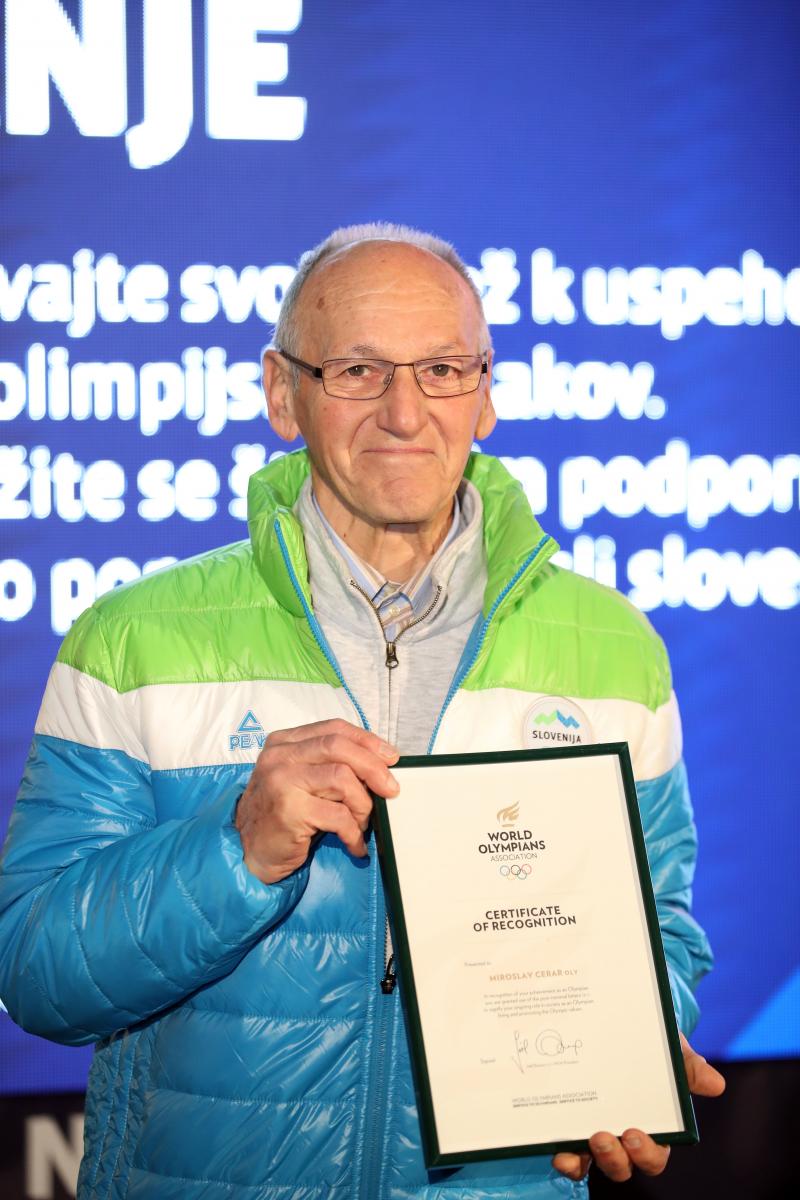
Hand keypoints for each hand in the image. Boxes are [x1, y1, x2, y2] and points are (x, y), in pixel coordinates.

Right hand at [235, 718, 398, 883]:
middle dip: (373, 767)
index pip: (333, 729)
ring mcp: (281, 781)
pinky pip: (338, 815)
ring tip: (363, 823)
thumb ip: (327, 764)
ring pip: (342, 779)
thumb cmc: (282, 814)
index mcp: (284, 742)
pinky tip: (355, 845)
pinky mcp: (289, 811)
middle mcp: (280, 756)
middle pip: (339, 747)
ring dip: (363, 804)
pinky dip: (354, 832)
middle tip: (391, 789)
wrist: (247, 849)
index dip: (367, 741)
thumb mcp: (300, 779)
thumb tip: (378, 764)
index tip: (390, 757)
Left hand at [552, 1033, 725, 1182]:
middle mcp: (624, 1137)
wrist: (619, 1024)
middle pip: (624, 1165)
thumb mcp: (671, 1050)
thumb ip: (690, 1066)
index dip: (645, 1152)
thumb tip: (717, 1084)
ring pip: (596, 1164)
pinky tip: (558, 1152)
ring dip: (591, 1159)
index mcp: (653, 1127)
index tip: (633, 1133)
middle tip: (604, 1137)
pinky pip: (570, 1154)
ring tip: (587, 1139)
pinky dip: (566, 1159)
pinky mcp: (572, 1127)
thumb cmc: (651, 1045)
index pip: (654, 1154)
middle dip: (616, 1159)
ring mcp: (597, 1134)